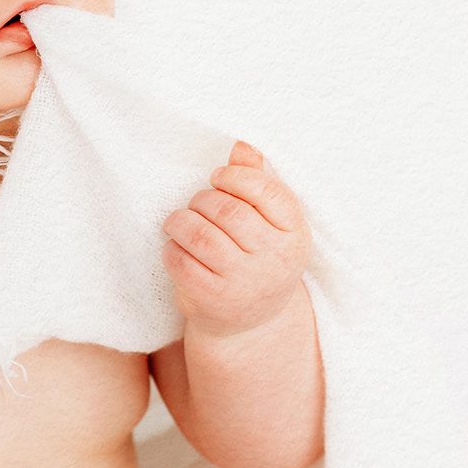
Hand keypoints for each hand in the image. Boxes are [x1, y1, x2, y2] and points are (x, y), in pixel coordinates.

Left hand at [162, 140, 311, 341]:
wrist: (252, 322)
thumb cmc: (257, 257)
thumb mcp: (268, 223)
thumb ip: (257, 182)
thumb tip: (243, 145)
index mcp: (295, 233)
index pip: (267, 191)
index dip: (235, 177)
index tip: (218, 178)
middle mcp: (275, 260)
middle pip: (229, 211)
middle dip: (203, 200)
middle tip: (197, 204)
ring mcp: (245, 283)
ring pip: (202, 235)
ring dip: (181, 221)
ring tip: (179, 221)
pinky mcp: (214, 300)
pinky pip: (182, 262)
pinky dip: (171, 248)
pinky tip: (176, 247)